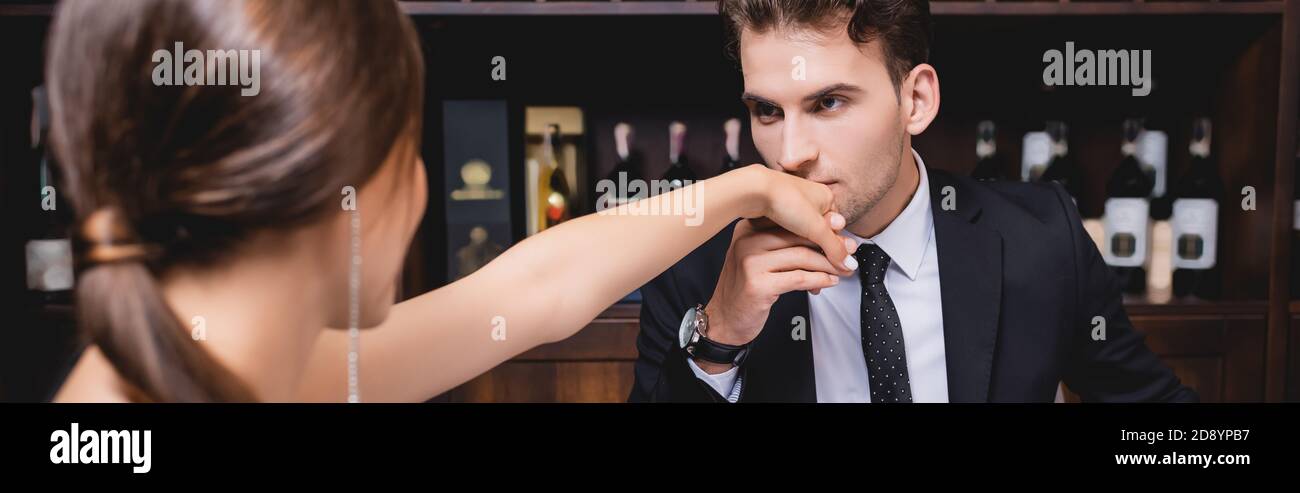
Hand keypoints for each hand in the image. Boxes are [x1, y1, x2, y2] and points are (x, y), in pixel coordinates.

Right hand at [696, 223, 855, 373]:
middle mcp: (746, 241)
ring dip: (829, 265)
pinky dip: (819, 279)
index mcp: (747, 229)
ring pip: (803, 257)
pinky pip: (799, 278)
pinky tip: (829, 282)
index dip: (820, 227)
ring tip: (843, 270)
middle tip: (850, 252)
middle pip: (800, 237)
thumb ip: (786, 247)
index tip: (841, 234)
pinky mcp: (758, 284)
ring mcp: (750, 262)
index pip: (791, 222)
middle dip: (830, 246)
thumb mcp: (762, 261)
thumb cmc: (747, 288)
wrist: (725, 319)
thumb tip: (828, 236)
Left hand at [742, 165, 854, 272]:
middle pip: (820, 229)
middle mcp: (811, 196)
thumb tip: (851, 265)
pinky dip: (788, 239)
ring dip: (804, 246)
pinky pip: (787, 227)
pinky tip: (784, 251)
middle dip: (820, 249)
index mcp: (826, 196)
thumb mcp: (816, 229)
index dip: (835, 248)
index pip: (836, 228)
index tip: (834, 266)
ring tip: (801, 261)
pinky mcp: (775, 206)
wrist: (753, 189)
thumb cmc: (787, 201)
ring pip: (803, 229)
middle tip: (820, 266)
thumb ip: (835, 248)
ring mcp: (792, 200)